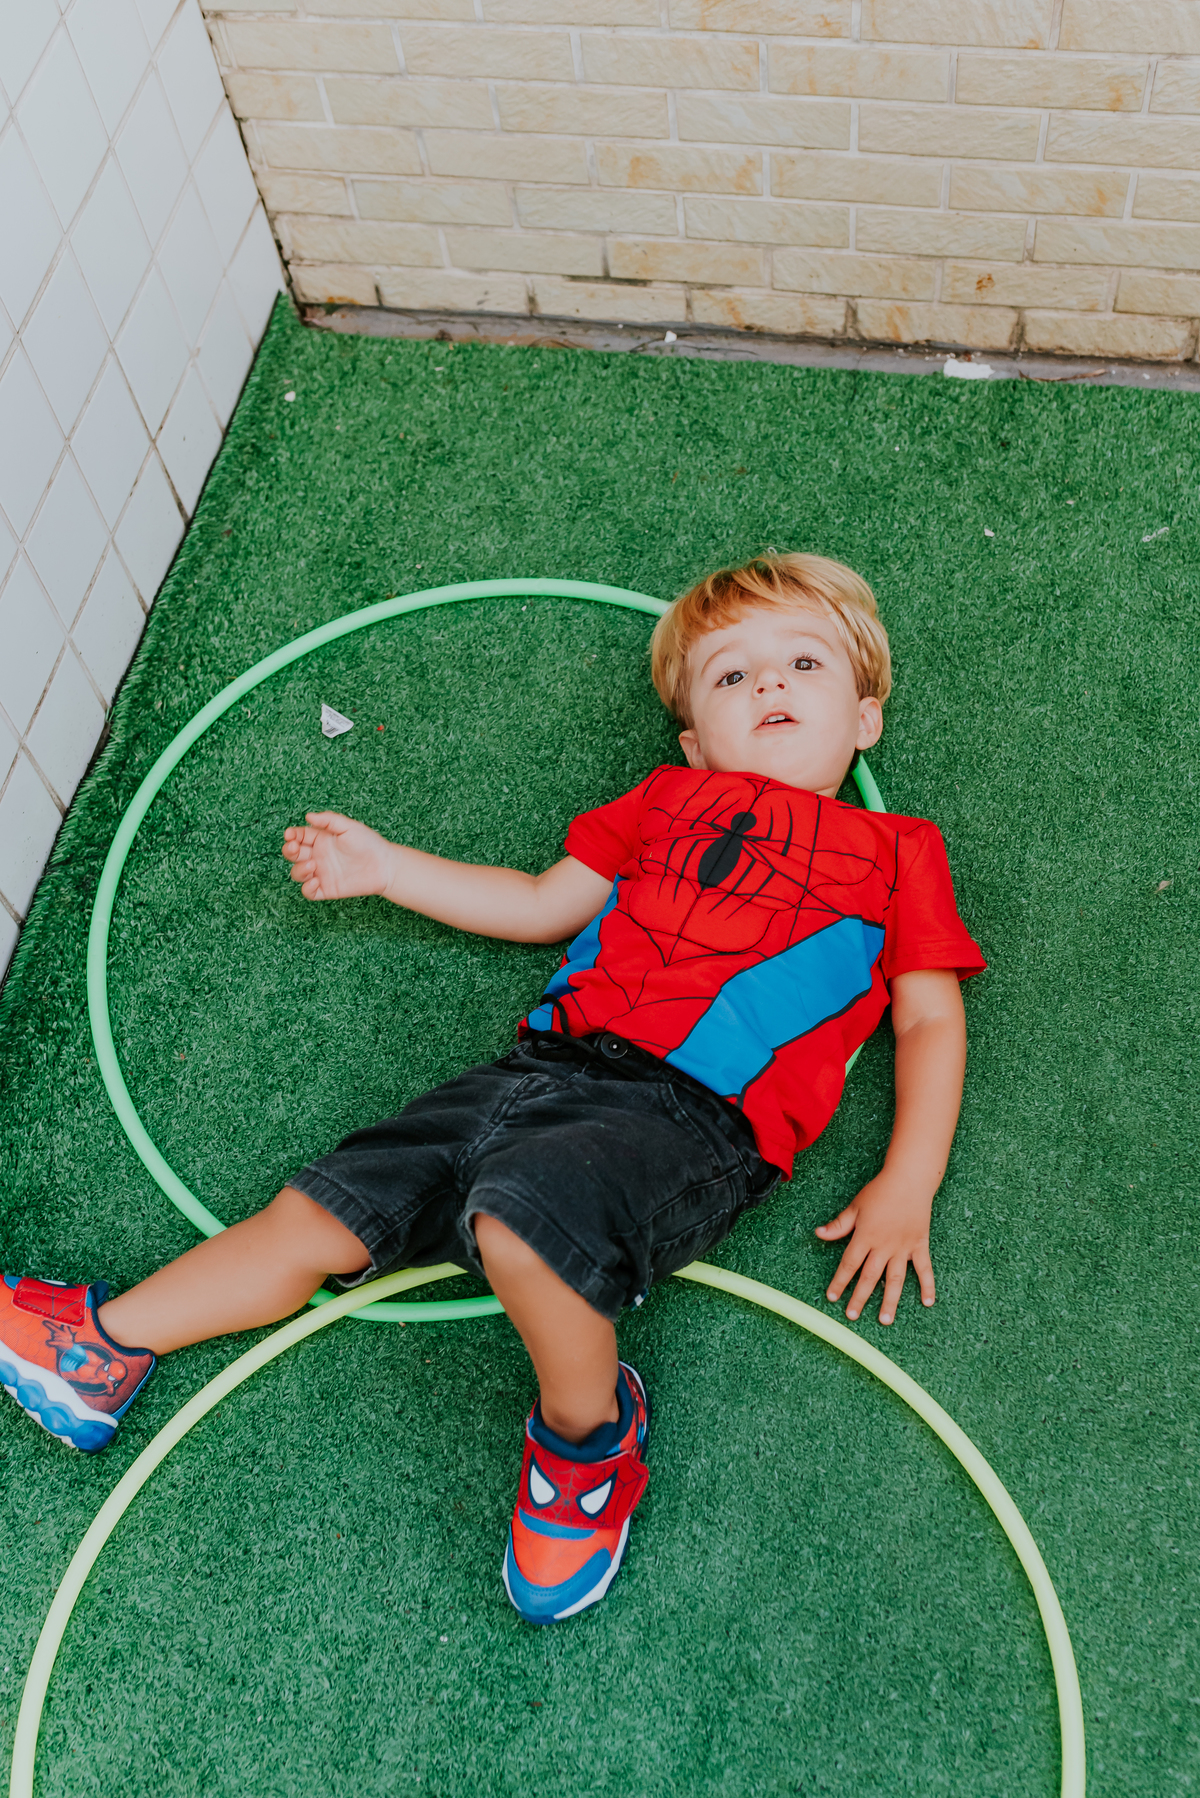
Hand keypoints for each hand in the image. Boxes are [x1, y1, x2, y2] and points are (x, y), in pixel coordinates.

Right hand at [281, 812, 394, 901]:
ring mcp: (321, 873)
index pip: (299, 836)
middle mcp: (318, 856)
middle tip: (295, 848)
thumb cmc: (369, 844)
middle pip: (293, 854)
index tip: (290, 834)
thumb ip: (329, 820)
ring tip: (312, 866)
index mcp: (321, 839)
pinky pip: (309, 892)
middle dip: (289, 851)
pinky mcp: (327, 889)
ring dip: (299, 869)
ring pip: (298, 873)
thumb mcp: (349, 827)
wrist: (385, 866)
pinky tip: (315, 881)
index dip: (291, 835)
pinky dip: (307, 888)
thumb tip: (308, 816)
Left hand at [815, 1173, 934, 1326]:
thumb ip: (839, 1225)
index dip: (840, 1281)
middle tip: (852, 1315)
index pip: (849, 1264)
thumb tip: (819, 1233)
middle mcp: (884, 1246)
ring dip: (890, 1301)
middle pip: (869, 1277)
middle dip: (859, 1297)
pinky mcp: (920, 1245)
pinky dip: (927, 1285)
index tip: (832, 1297)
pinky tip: (927, 1302)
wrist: (909, 1180)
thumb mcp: (855, 1206)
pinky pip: (924, 1268)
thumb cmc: (880, 1192)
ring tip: (885, 1320)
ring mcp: (903, 1247)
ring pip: (895, 1279)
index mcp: (865, 1236)